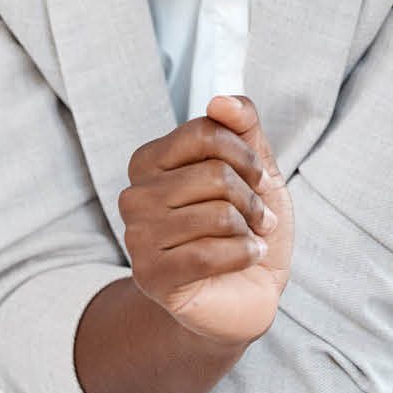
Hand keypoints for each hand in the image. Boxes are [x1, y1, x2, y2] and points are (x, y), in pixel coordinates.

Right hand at [119, 95, 293, 345]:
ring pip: (218, 214)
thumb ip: (243, 127)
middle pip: (214, 174)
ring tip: (249, 239)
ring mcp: (137, 237)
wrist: (245, 293)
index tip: (258, 177)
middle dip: (252, 198)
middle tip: (258, 218)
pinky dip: (244, 255)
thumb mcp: (254, 169)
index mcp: (150, 161)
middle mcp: (134, 195)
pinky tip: (245, 258)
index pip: (205, 131)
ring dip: (250, 229)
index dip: (245, 154)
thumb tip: (221, 99)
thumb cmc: (246, 226)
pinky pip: (210, 253)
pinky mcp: (151, 276)